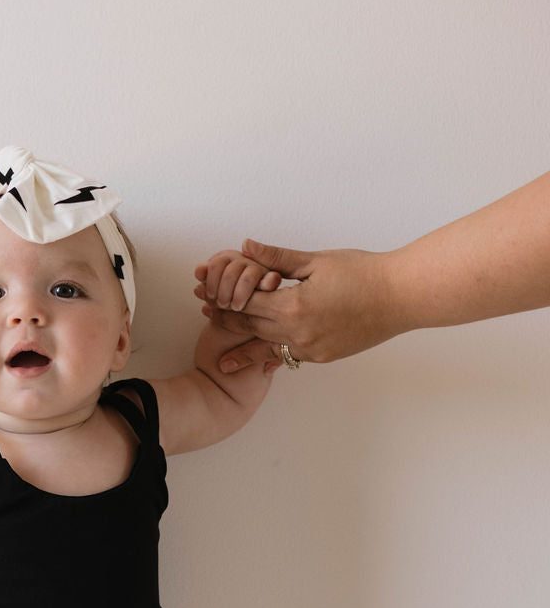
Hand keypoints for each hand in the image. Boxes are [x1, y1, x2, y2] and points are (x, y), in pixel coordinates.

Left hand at [195, 241, 396, 369]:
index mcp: (293, 306)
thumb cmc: (363, 273)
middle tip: (207, 320)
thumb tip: (246, 246)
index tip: (207, 294)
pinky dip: (276, 353)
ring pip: (269, 346)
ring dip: (248, 347)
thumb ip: (277, 258)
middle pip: (252, 327)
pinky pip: (290, 355)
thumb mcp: (316, 261)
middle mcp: (298, 332)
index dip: (225, 296)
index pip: (247, 302)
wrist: (401, 297)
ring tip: (225, 361)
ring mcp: (311, 348)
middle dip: (229, 321)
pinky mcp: (323, 356)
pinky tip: (263, 360)